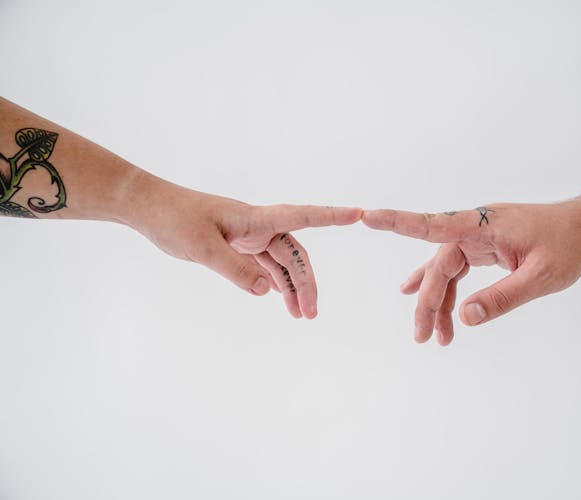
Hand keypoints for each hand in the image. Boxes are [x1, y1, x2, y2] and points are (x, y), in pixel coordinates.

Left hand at [125, 173, 361, 318]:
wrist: (148, 209)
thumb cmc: (174, 219)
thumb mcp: (202, 247)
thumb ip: (235, 270)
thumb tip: (267, 291)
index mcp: (255, 218)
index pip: (302, 216)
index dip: (331, 216)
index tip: (359, 214)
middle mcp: (258, 225)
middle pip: (294, 254)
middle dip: (307, 282)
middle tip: (309, 315)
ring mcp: (248, 236)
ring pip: (281, 263)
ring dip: (292, 288)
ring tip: (301, 316)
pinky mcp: (237, 245)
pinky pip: (264, 265)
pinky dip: (274, 283)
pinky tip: (280, 299)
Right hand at [362, 198, 580, 344]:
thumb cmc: (569, 246)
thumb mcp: (541, 277)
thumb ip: (502, 297)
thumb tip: (464, 317)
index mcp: (485, 225)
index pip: (435, 224)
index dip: (398, 222)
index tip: (367, 216)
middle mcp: (475, 228)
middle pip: (439, 264)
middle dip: (428, 301)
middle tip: (423, 338)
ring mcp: (478, 237)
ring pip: (445, 270)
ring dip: (438, 302)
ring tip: (433, 337)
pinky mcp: (484, 247)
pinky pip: (457, 270)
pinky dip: (447, 291)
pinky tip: (429, 304)